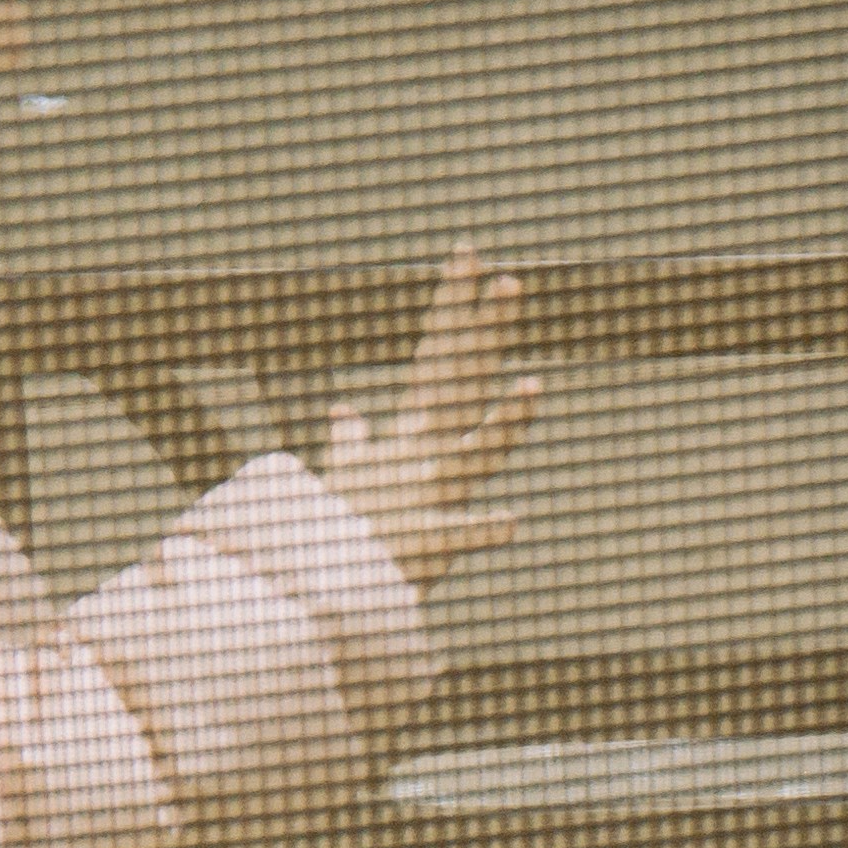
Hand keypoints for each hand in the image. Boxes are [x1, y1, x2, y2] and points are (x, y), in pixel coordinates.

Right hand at [322, 249, 536, 586]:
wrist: (313, 592)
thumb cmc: (341, 532)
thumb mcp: (349, 478)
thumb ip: (353, 440)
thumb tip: (344, 411)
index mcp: (412, 435)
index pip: (438, 357)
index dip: (455, 306)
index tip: (471, 255)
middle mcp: (422, 454)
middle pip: (459, 384)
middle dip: (483, 333)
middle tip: (509, 283)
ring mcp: (425, 496)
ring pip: (471, 453)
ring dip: (503, 421)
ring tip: (535, 385)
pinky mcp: (424, 544)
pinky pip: (457, 536)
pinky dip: (482, 530)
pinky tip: (512, 522)